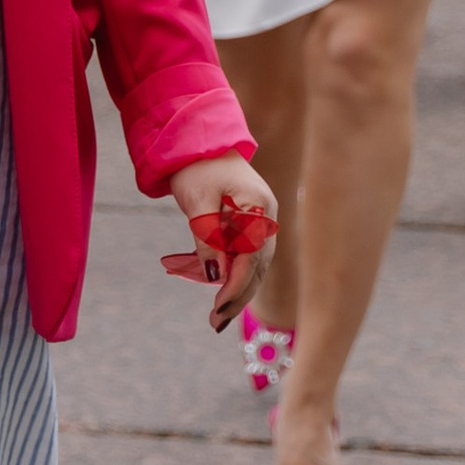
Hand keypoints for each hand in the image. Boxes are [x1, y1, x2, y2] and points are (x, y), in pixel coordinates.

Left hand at [166, 152, 277, 333]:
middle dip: (237, 297)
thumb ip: (207, 239)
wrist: (199, 142)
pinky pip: (246, 258)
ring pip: (254, 267)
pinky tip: (221, 296)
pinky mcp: (252, 227)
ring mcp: (263, 223)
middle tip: (215, 322)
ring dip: (237, 291)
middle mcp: (267, 218)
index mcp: (259, 208)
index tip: (218, 307)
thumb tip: (214, 277)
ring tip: (216, 318)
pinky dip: (234, 276)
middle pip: (258, 267)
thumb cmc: (197, 168)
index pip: (252, 256)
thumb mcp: (197, 202)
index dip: (236, 285)